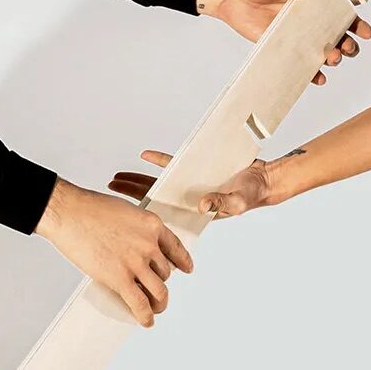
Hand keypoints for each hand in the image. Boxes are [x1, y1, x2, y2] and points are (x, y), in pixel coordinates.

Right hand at [35, 178, 192, 326]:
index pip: (175, 247)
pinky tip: (147, 321)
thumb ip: (135, 231)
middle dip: (161, 282)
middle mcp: (149, 244)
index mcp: (152, 225)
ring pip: (160, 291)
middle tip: (154, 290)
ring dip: (159, 303)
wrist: (68, 212)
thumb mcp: (124, 212)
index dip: (182, 261)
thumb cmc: (89, 210)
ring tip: (155, 308)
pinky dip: (146, 316)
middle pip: (166, 272)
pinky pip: (140, 304)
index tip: (186, 269)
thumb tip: (133, 250)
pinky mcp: (120, 278)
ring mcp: (136, 263)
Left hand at [109, 152, 275, 219]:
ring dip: (136, 180)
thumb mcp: (236, 200)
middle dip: (130, 193)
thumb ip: (220, 203)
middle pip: (151, 198)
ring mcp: (188, 186)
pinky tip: (143, 155)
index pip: (160, 214)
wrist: (262, 179)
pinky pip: (171, 164)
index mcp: (191, 212)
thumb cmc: (251, 194)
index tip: (121, 212)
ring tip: (116, 179)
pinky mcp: (194, 170)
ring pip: (156, 183)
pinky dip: (158, 160)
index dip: (141, 214)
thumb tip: (201, 205)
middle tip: (108, 188)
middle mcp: (185, 201)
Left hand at [196, 0, 370, 83]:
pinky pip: (299, 64)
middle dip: (346, 43)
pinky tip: (318, 78)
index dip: (354, 22)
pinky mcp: (281, 48)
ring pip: (321, 50)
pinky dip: (310, 73)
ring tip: (333, 59)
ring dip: (331, 57)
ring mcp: (296, 35)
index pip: (339, 10)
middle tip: (347, 48)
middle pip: (335, 34)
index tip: (364, 31)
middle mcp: (308, 19)